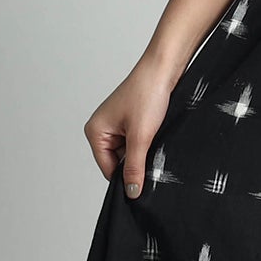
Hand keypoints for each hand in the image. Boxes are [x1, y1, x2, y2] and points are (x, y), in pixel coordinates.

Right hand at [83, 57, 180, 196]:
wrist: (165, 68)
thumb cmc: (147, 93)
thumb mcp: (141, 136)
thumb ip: (135, 166)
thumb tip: (131, 192)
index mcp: (95, 132)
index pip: (108, 170)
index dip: (126, 177)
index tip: (144, 182)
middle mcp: (103, 129)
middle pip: (119, 163)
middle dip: (137, 163)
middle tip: (153, 155)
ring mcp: (117, 125)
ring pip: (131, 153)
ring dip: (144, 152)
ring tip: (155, 139)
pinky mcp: (132, 121)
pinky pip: (138, 142)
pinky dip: (148, 143)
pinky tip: (157, 134)